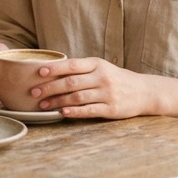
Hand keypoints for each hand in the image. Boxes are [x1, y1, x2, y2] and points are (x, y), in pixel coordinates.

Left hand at [33, 56, 153, 118]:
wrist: (143, 91)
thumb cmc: (115, 78)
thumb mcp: (100, 67)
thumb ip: (80, 69)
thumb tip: (51, 70)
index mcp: (96, 64)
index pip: (72, 64)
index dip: (54, 68)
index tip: (39, 72)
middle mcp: (101, 77)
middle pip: (71, 82)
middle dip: (50, 87)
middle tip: (34, 92)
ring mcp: (107, 93)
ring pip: (77, 97)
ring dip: (57, 101)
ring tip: (43, 105)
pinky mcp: (111, 109)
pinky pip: (89, 110)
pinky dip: (74, 112)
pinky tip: (62, 113)